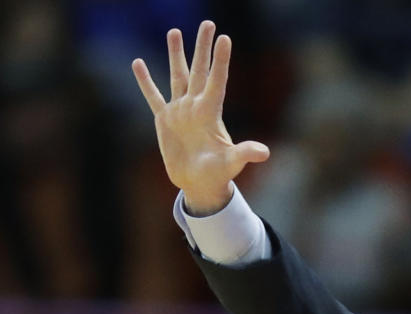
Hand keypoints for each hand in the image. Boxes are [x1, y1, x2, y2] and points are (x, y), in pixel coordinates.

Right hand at [131, 21, 269, 214]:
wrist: (199, 184)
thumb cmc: (218, 174)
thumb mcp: (232, 163)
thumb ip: (245, 154)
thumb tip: (264, 153)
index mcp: (211, 113)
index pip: (216, 81)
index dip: (220, 61)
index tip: (225, 38)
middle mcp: (195, 107)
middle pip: (198, 71)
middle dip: (202, 48)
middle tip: (208, 23)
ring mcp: (180, 111)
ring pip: (177, 76)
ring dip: (175, 55)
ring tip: (174, 32)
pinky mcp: (164, 120)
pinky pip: (153, 97)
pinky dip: (145, 82)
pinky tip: (138, 64)